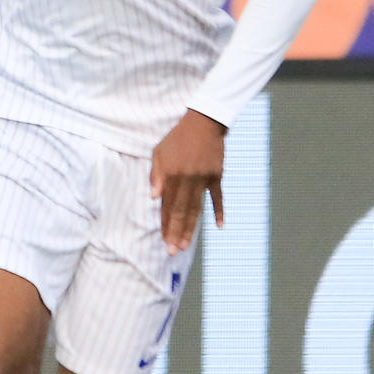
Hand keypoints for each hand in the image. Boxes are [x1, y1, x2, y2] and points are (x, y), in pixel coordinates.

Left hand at [150, 110, 224, 253]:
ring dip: (192, 228)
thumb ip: (156, 175)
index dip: (166, 223)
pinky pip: (218, 197)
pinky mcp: (217, 176)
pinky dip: (219, 211)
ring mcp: (204, 179)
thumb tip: (154, 198)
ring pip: (197, 208)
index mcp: (172, 175)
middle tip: (173, 251)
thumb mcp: (159, 152)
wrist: (204, 122)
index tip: (164, 240)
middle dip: (177, 233)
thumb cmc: (178, 138)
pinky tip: (219, 226)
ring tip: (186, 245)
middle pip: (182, 211)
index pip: (168, 205)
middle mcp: (188, 179)